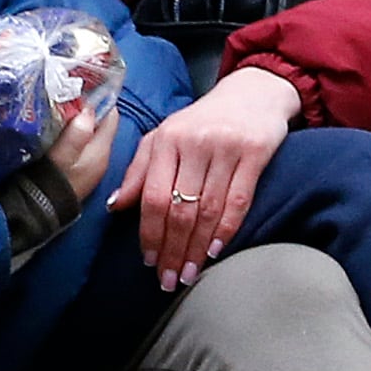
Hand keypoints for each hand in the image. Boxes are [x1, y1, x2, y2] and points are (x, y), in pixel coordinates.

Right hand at [44, 93, 116, 208]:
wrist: (36, 213)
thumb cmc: (50, 182)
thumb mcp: (63, 156)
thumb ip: (77, 132)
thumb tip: (88, 108)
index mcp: (101, 150)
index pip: (110, 114)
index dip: (98, 96)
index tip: (80, 84)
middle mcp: (99, 157)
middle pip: (99, 122)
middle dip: (85, 106)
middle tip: (64, 92)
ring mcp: (88, 165)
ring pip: (87, 132)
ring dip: (75, 120)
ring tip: (56, 105)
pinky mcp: (76, 171)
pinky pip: (77, 143)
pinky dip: (69, 133)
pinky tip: (53, 128)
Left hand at [111, 64, 300, 288]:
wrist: (254, 91)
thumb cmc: (204, 120)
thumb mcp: (166, 136)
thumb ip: (139, 170)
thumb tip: (114, 206)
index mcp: (167, 139)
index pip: (152, 196)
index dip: (149, 233)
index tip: (148, 261)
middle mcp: (194, 143)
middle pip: (179, 208)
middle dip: (172, 250)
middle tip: (168, 280)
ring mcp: (226, 148)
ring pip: (207, 210)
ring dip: (196, 248)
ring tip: (189, 274)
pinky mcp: (255, 153)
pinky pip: (238, 200)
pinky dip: (225, 230)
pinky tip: (214, 251)